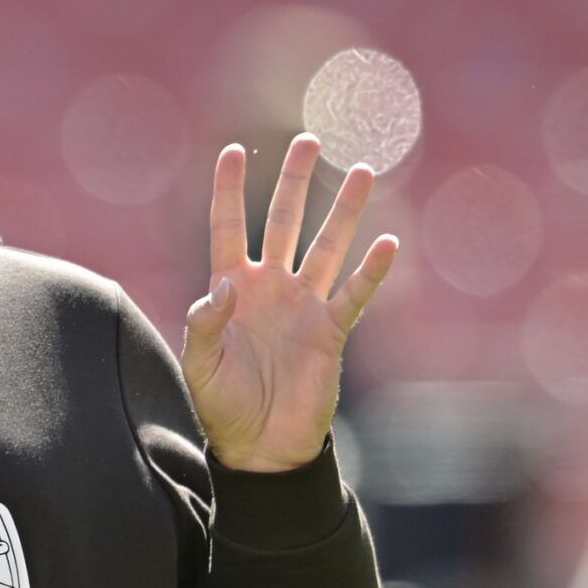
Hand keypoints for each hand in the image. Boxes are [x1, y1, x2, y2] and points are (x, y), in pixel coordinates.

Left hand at [180, 133, 398, 471]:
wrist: (260, 446)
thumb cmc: (221, 403)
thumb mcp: (200, 362)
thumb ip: (205, 322)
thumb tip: (224, 284)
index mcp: (230, 287)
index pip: (227, 226)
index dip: (228, 190)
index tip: (232, 151)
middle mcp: (269, 287)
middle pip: (283, 222)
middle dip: (295, 182)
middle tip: (308, 141)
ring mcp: (303, 305)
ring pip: (326, 247)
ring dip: (344, 211)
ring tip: (362, 171)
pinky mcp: (331, 331)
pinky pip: (355, 294)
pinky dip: (372, 270)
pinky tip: (387, 242)